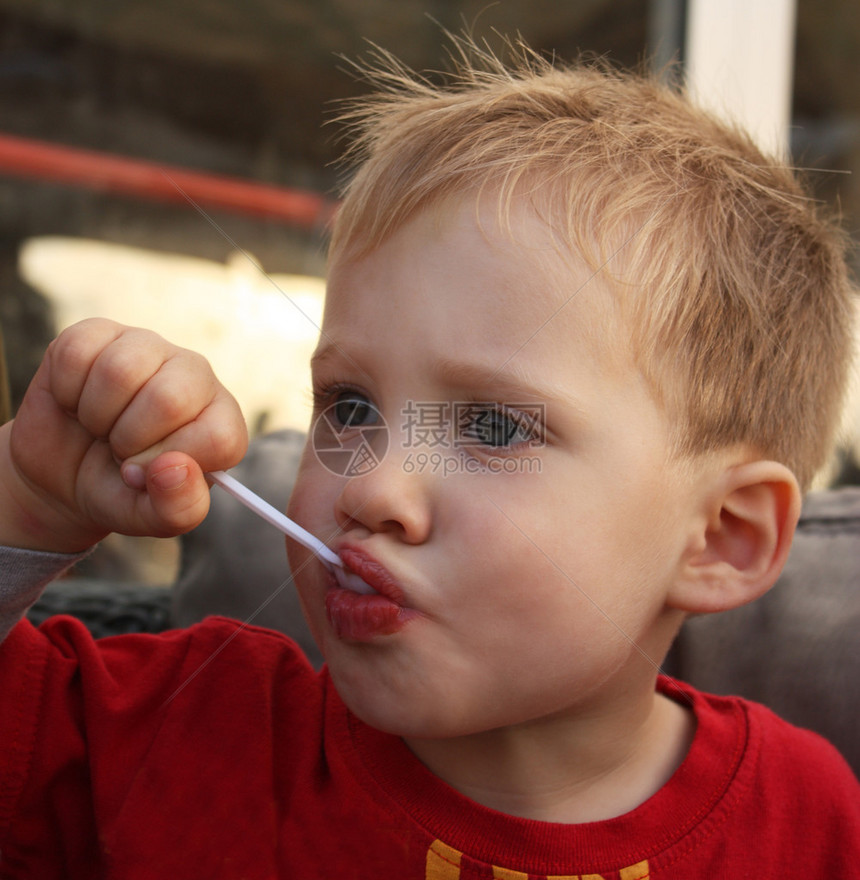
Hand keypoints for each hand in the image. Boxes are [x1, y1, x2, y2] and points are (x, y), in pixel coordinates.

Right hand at [1, 319, 247, 551]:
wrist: (62, 474)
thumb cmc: (120, 491)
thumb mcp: (151, 517)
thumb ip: (176, 508)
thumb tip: (175, 468)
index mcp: (221, 422)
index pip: (220, 437)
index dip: (171, 464)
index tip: (145, 474)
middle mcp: (195, 377)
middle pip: (168, 398)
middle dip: (129, 439)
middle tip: (120, 449)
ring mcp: (149, 348)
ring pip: (119, 371)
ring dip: (96, 415)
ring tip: (101, 426)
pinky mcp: (100, 333)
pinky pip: (77, 354)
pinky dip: (66, 391)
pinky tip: (78, 402)